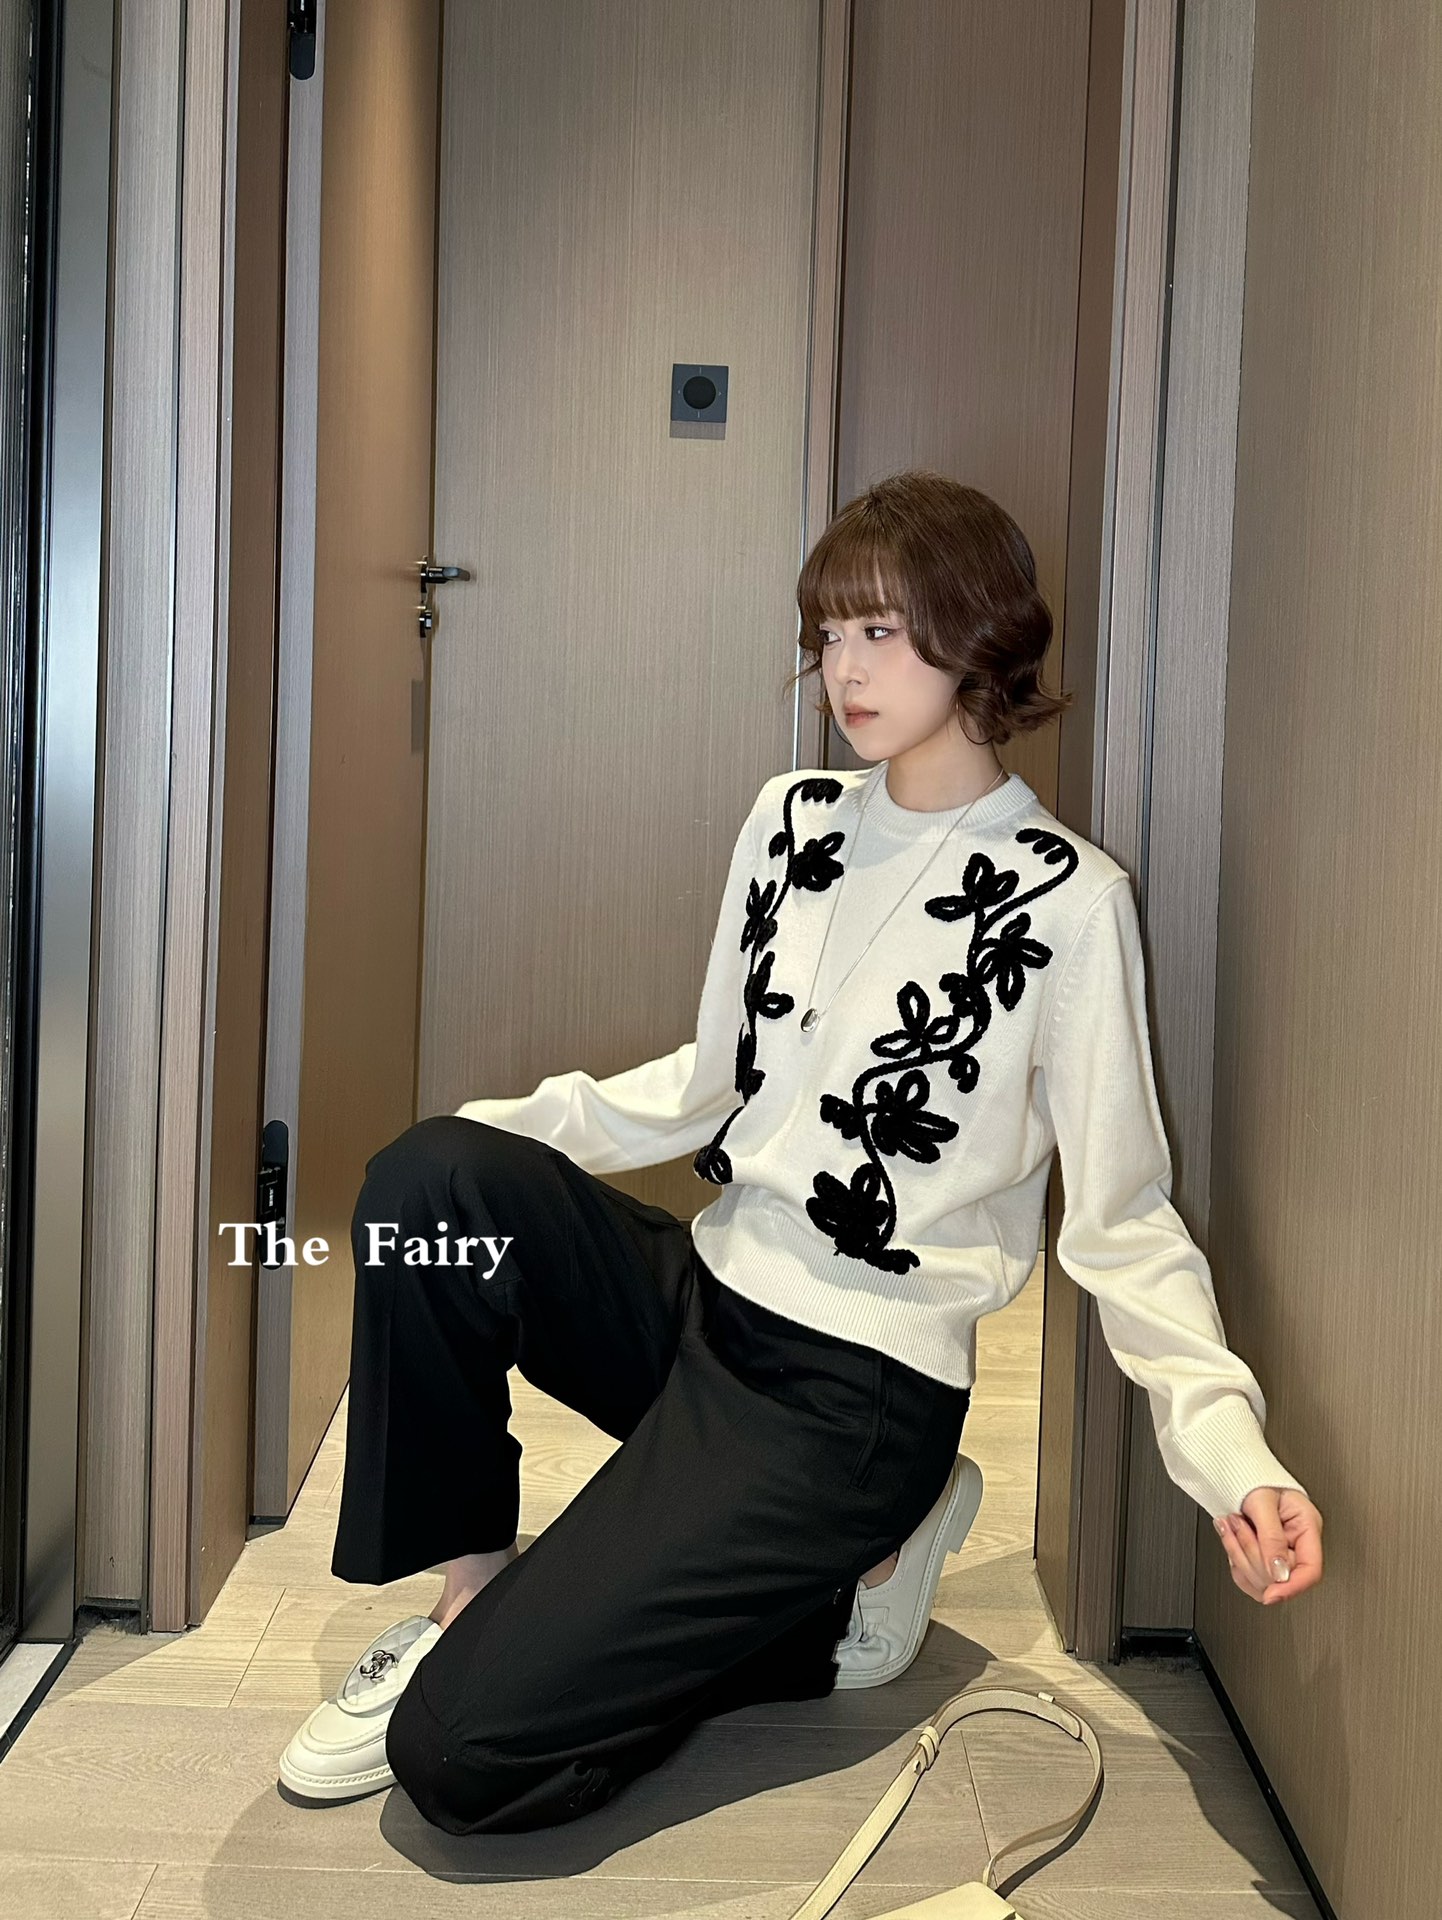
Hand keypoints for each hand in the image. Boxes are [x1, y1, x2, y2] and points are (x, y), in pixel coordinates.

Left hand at [1213, 1487, 1322, 1604]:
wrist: (1236, 1470)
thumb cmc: (1254, 1478)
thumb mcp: (1262, 1502)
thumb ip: (1271, 1538)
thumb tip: (1280, 1575)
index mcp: (1307, 1527)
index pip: (1310, 1570)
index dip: (1292, 1586)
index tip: (1271, 1594)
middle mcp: (1297, 1543)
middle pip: (1281, 1577)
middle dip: (1252, 1554)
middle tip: (1237, 1524)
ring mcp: (1279, 1551)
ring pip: (1261, 1580)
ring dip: (1239, 1554)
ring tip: (1231, 1524)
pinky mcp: (1262, 1557)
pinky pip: (1247, 1576)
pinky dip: (1234, 1559)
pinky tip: (1229, 1537)